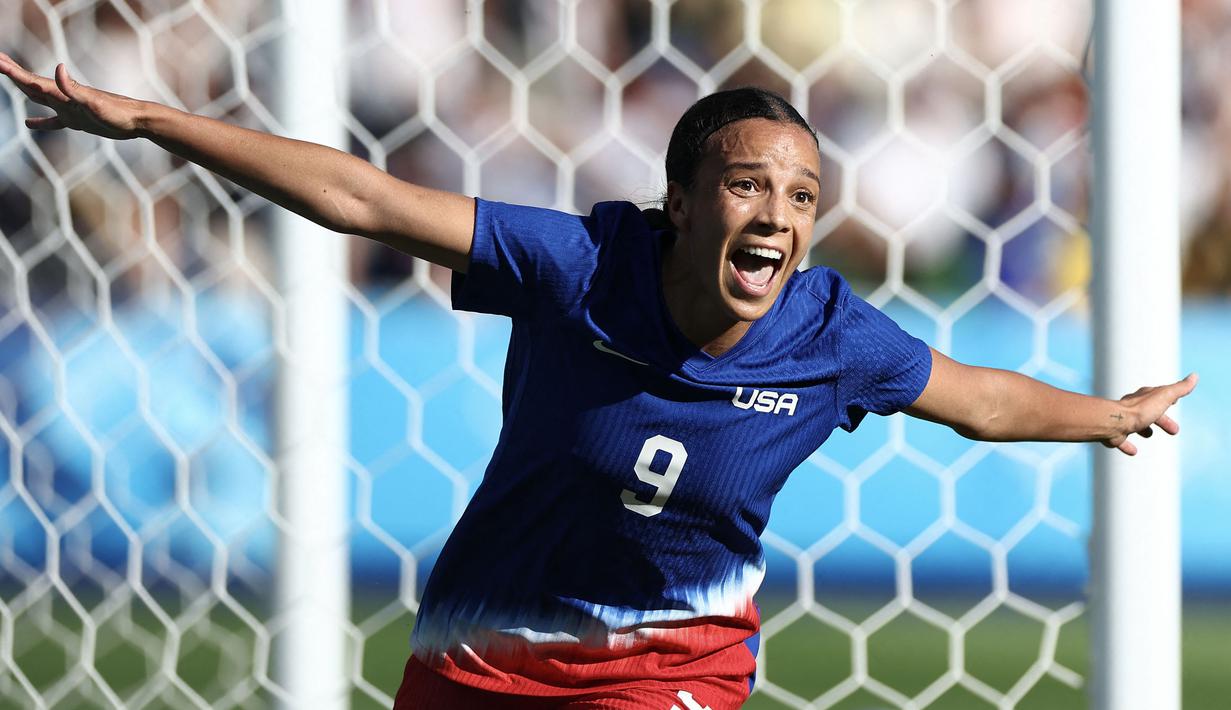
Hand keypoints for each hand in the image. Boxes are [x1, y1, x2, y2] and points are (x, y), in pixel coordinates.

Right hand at [0, 53, 146, 139]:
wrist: (138, 121)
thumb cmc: (118, 112)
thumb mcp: (94, 102)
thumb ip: (73, 88)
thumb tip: (58, 67)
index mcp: (63, 93)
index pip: (31, 80)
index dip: (12, 71)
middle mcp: (63, 98)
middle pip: (31, 84)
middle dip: (12, 73)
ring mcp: (69, 108)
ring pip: (39, 97)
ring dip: (23, 88)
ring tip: (8, 78)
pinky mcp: (78, 120)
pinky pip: (53, 121)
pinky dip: (40, 122)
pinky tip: (29, 123)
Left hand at [1103, 373, 1197, 454]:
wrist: (1113, 422)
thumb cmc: (1139, 410)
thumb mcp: (1164, 397)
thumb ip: (1179, 389)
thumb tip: (1194, 376)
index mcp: (1144, 398)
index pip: (1159, 396)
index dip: (1168, 398)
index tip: (1174, 401)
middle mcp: (1132, 408)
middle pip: (1149, 413)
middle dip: (1162, 420)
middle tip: (1174, 430)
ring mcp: (1122, 421)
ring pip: (1134, 425)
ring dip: (1143, 429)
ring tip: (1149, 435)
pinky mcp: (1114, 435)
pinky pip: (1121, 440)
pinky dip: (1127, 445)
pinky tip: (1133, 451)